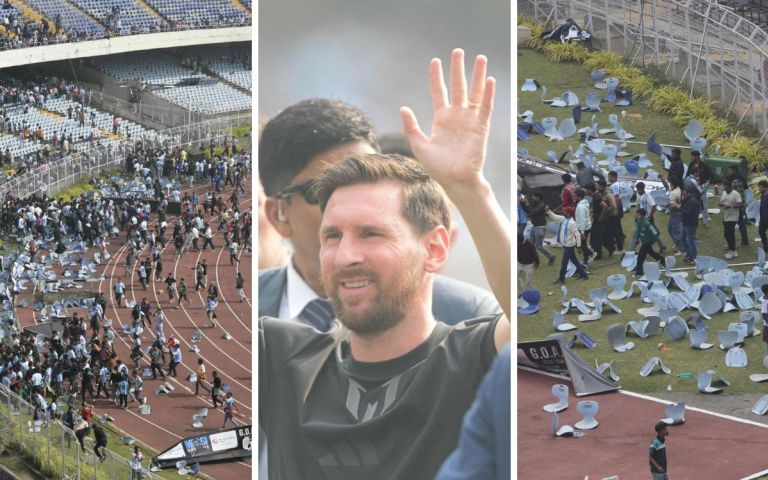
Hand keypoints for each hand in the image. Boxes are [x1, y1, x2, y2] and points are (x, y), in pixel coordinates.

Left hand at [400, 48, 494, 194]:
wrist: (456, 181)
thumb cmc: (438, 168)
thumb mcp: (419, 146)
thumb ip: (411, 127)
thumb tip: (403, 108)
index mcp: (441, 119)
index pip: (439, 92)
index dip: (437, 77)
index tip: (435, 61)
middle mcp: (456, 116)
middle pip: (457, 87)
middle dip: (457, 69)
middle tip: (458, 51)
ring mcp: (470, 120)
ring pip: (474, 92)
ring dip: (477, 75)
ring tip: (480, 58)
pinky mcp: (481, 127)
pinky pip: (486, 107)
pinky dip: (488, 94)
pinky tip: (489, 80)